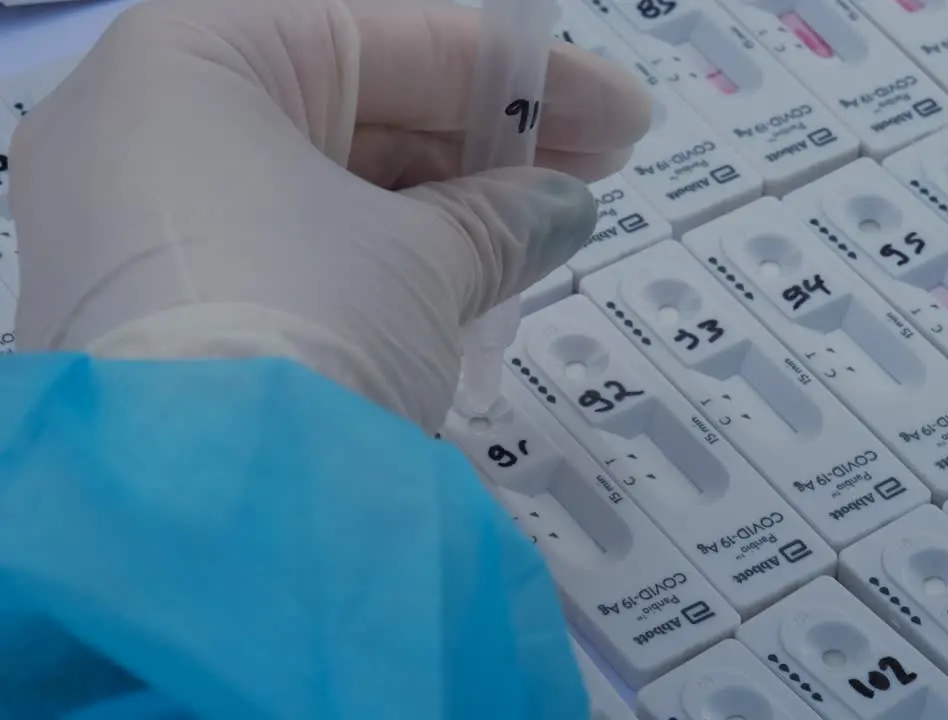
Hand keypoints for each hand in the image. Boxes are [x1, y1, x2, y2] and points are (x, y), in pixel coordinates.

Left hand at [8, 0, 650, 430]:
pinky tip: (471, 276)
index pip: (388, 37)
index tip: (622, 113)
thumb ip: (502, 216)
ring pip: (327, 188)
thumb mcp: (423, 259)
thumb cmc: (307, 322)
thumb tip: (564, 209)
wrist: (198, 516)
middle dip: (487, 145)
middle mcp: (144, 130)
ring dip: (444, 208)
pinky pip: (291, 254)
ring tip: (548, 227)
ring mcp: (141, 226)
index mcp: (192, 62)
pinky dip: (381, 262)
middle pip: (356, 110)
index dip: (520, 74)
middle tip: (595, 172)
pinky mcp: (157, 312)